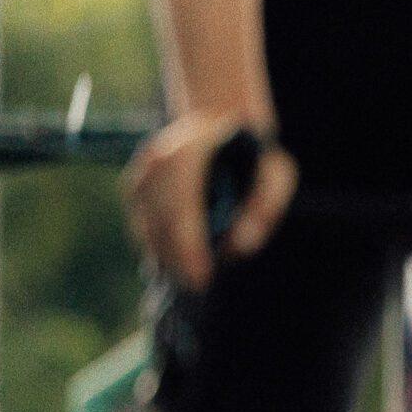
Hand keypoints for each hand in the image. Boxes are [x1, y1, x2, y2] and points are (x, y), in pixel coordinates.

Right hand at [124, 111, 295, 288]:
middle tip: (197, 287)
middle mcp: (156, 158)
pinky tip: (174, 264)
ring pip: (146, 225)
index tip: (202, 277)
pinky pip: (142, 224)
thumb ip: (265, 207)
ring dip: (165, 256)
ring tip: (189, 278)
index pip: (181, 204)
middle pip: (160, 219)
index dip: (189, 245)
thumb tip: (241, 246)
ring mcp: (141, 171)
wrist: (222, 125)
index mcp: (189, 150)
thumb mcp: (277, 174)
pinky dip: (157, 246)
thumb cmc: (255, 156)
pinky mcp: (134, 185)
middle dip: (177, 258)